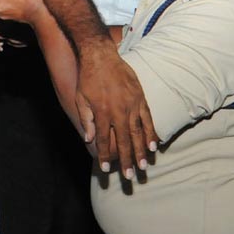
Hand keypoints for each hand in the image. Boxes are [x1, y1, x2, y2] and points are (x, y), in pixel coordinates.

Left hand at [75, 47, 157, 179]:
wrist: (101, 56)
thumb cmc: (87, 78)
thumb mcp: (80, 99)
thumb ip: (86, 120)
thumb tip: (89, 140)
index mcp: (102, 113)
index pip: (103, 140)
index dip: (105, 156)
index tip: (106, 170)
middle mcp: (118, 111)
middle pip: (123, 141)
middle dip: (126, 161)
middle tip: (130, 177)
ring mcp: (132, 105)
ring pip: (138, 133)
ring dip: (140, 152)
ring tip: (143, 167)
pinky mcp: (140, 98)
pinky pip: (147, 119)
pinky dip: (151, 133)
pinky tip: (153, 146)